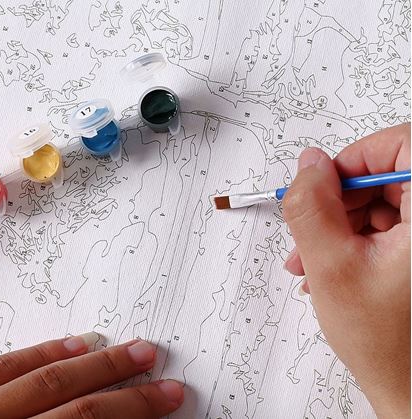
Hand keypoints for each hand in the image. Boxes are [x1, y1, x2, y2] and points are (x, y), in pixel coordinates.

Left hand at [0, 333, 183, 417]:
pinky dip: (44, 352)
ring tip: (132, 352)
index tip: (166, 402)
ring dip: (94, 365)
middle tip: (160, 373)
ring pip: (44, 379)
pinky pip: (3, 365)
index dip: (132, 417)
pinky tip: (74, 344)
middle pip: (77, 412)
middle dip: (126, 392)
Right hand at [282, 123, 410, 418]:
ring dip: (340, 225)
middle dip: (338, 204)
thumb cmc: (387, 344)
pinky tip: (333, 264)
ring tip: (312, 260)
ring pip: (381, 203)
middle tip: (310, 232)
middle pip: (386, 176)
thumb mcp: (330, 266)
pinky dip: (354, 237)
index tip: (322, 186)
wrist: (411, 389)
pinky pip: (387, 224)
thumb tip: (308, 165)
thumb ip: (311, 208)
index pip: (402, 144)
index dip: (354, 160)